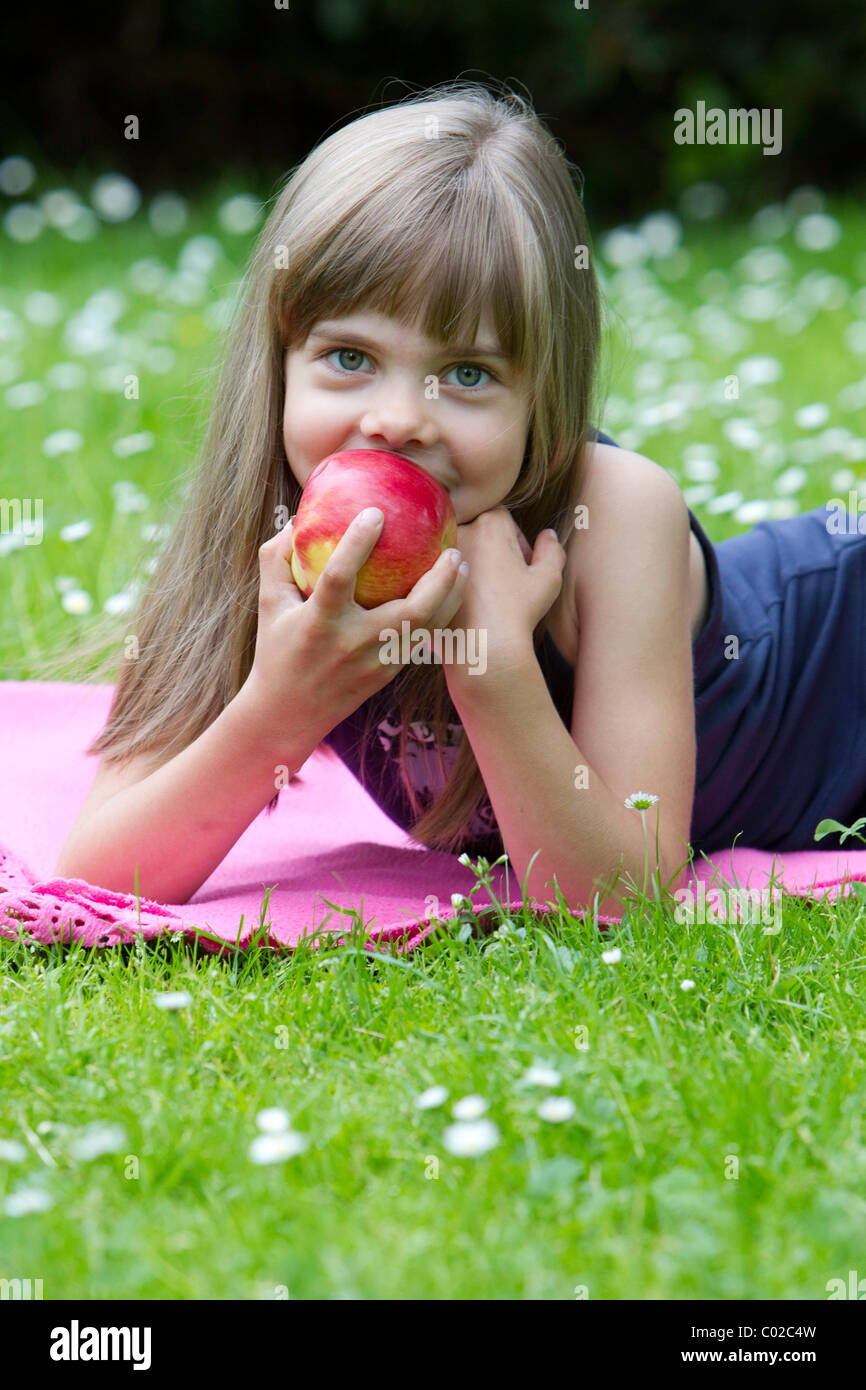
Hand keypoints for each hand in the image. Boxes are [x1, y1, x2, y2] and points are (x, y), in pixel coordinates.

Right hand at [242, 510, 469, 738]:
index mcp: (319, 622)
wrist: (287, 712)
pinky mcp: (387, 674)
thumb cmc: (276, 649)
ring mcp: (374, 662)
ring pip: (425, 629)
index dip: (357, 543)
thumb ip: (276, 559)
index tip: (376, 513)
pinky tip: (450, 593)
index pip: (339, 576)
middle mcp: (351, 643)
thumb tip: (296, 520)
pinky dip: (440, 615)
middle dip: (438, 580)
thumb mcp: (269, 603)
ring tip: (461, 566)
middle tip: (451, 551)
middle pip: (409, 612)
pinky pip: (422, 640)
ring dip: (450, 597)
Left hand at [440, 506, 566, 678]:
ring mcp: (435, 551)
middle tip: (498, 581)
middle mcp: (460, 529)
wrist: (482, 648)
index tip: (517, 566)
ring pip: (453, 551)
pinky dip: (445, 582)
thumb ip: (552, 550)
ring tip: (479, 594)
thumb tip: (548, 534)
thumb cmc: (519, 612)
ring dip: (465, 565)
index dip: (513, 541)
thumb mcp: (548, 579)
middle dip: (488, 550)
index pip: (501, 518)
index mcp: (490, 522)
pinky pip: (434, 571)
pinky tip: (462, 604)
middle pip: (475, 531)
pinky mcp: (420, 574)